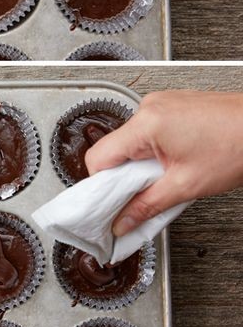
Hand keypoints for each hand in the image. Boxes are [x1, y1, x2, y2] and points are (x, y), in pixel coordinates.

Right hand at [84, 90, 242, 237]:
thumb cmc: (237, 145)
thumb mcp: (186, 186)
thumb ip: (146, 207)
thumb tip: (123, 222)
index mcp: (147, 124)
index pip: (98, 158)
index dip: (100, 188)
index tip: (109, 208)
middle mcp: (149, 108)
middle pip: (114, 151)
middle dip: (124, 180)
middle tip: (143, 198)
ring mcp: (161, 104)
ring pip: (132, 143)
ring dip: (141, 167)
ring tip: (168, 178)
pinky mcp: (172, 107)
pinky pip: (148, 134)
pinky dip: (155, 154)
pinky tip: (176, 165)